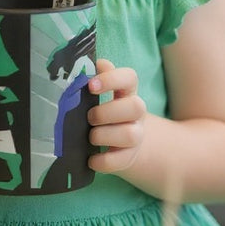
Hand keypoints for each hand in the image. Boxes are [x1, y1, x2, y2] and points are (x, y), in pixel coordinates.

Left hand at [86, 58, 147, 173]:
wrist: (117, 144)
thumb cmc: (102, 113)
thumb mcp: (98, 95)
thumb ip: (94, 78)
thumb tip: (87, 64)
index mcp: (127, 92)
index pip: (130, 78)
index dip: (112, 79)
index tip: (90, 86)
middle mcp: (136, 113)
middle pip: (136, 106)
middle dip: (107, 112)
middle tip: (89, 117)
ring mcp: (135, 136)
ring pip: (131, 135)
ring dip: (104, 135)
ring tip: (90, 137)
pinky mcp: (128, 158)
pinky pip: (120, 161)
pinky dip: (102, 161)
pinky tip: (90, 159)